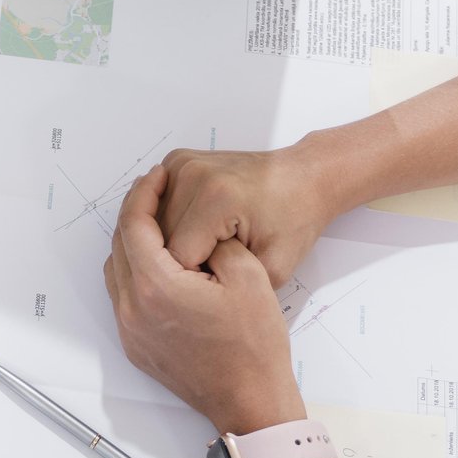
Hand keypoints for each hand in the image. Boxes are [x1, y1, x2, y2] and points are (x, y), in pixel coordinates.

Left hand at [104, 167, 304, 434]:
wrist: (252, 401)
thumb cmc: (254, 345)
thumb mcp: (249, 275)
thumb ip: (216, 241)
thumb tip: (197, 229)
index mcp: (156, 287)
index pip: (134, 225)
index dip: (143, 194)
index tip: (156, 176)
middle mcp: (133, 309)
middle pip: (119, 246)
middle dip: (136, 215)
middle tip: (157, 194)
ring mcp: (131, 331)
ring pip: (116, 272)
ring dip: (132, 244)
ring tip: (161, 227)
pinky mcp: (136, 348)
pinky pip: (124, 298)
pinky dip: (136, 274)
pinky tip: (162, 266)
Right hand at [152, 144, 338, 287]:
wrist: (304, 178)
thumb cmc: (295, 219)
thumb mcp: (273, 269)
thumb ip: (231, 286)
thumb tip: (191, 296)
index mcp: (216, 198)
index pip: (178, 257)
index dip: (196, 281)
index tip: (218, 285)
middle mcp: (192, 174)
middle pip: (159, 238)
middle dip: (182, 262)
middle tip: (215, 270)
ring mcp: (181, 163)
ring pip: (154, 223)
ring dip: (172, 243)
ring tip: (208, 249)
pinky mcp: (176, 161)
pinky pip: (158, 204)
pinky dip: (171, 223)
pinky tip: (198, 230)